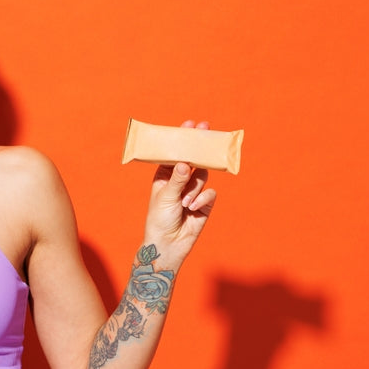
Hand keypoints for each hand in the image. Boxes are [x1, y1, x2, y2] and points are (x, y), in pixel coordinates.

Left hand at [142, 120, 217, 266]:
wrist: (168, 244)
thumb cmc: (159, 219)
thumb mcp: (165, 197)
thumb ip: (176, 179)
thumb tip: (184, 162)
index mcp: (165, 176)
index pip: (174, 154)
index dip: (181, 140)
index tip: (189, 125)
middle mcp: (180, 181)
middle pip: (193, 159)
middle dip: (199, 147)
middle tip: (205, 129)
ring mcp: (193, 191)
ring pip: (202, 176)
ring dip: (194, 188)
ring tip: (185, 202)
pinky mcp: (205, 203)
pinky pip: (209, 193)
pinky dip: (201, 199)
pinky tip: (192, 208)